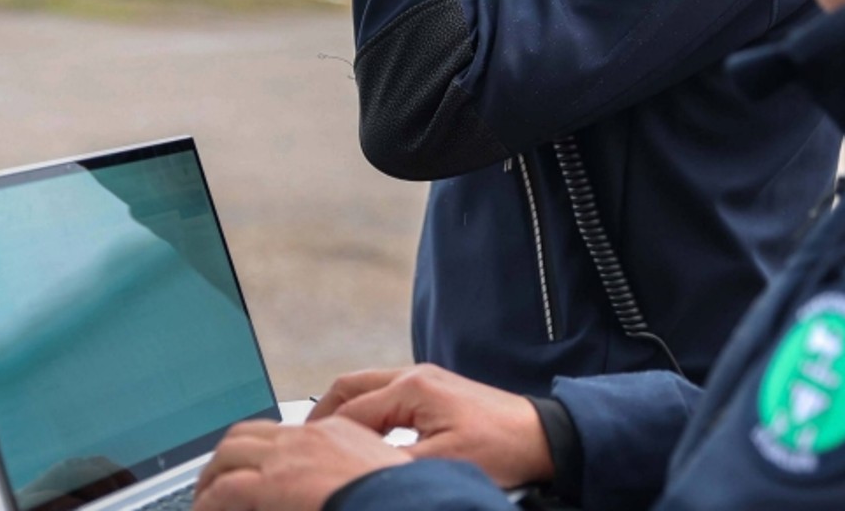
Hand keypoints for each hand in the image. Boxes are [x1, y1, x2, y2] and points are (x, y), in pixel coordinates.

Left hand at [192, 417, 410, 510]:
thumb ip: (353, 478)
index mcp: (340, 432)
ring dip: (211, 477)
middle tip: (216, 482)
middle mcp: (311, 436)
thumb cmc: (405, 501)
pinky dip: (209, 501)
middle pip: (249, 434)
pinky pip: (224, 490)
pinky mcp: (272, 484)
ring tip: (205, 499)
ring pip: (229, 454)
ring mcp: (288, 456)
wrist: (411, 506)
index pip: (287, 433)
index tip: (254, 469)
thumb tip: (337, 490)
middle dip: (226, 456)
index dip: (262, 450)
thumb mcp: (381, 481)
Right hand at [307, 364, 553, 487]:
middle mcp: (415, 375)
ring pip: (367, 387)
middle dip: (323, 413)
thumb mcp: (440, 465)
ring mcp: (426, 378)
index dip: (323, 436)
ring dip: (345, 410)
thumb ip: (391, 464)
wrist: (542, 437)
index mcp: (411, 389)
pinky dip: (367, 411)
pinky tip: (366, 437)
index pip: (350, 413)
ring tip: (327, 440)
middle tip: (302, 441)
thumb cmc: (501, 449)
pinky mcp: (436, 388)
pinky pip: (387, 393)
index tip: (303, 455)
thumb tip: (355, 469)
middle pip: (350, 387)